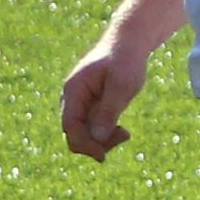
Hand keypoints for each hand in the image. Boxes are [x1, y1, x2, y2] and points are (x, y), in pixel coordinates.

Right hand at [61, 38, 153, 161]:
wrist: (129, 44)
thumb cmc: (125, 60)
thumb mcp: (122, 85)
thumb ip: (109, 110)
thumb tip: (98, 139)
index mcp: (73, 91)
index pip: (70, 125)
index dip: (84, 143)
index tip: (103, 156)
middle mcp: (73, 99)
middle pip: (75, 133)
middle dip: (96, 143)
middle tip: (124, 136)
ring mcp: (81, 103)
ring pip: (84, 133)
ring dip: (103, 140)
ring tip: (125, 133)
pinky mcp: (92, 106)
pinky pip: (93, 128)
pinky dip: (106, 134)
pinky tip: (122, 131)